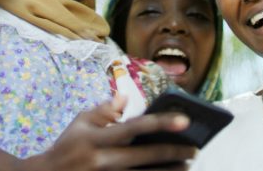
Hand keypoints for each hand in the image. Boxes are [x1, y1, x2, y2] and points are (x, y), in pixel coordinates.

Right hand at [35, 96, 196, 170]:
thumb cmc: (67, 147)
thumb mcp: (80, 122)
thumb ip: (105, 109)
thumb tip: (125, 98)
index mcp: (96, 139)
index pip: (134, 127)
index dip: (161, 122)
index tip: (185, 120)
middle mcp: (102, 161)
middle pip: (145, 157)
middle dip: (173, 153)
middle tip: (195, 149)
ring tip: (187, 166)